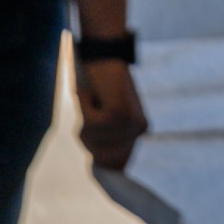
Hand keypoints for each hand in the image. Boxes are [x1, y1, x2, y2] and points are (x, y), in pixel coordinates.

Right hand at [76, 57, 147, 171]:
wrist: (107, 56)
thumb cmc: (102, 86)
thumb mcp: (106, 116)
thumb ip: (107, 138)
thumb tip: (104, 167)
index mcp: (139, 130)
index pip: (119, 163)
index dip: (103, 162)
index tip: (95, 160)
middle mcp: (138, 130)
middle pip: (101, 155)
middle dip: (89, 137)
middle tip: (90, 111)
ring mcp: (129, 123)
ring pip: (91, 139)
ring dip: (84, 120)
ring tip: (93, 99)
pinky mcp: (117, 115)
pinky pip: (88, 123)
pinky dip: (84, 107)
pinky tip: (91, 93)